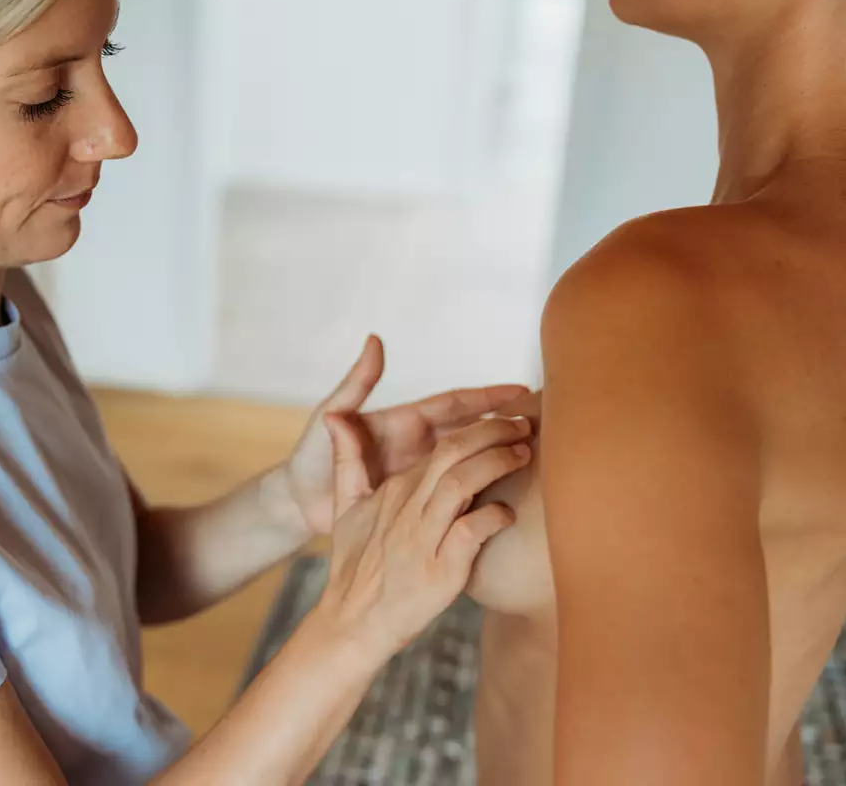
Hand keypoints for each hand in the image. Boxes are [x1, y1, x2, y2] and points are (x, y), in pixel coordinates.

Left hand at [282, 335, 529, 535]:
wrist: (297, 504)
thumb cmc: (310, 458)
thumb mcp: (332, 418)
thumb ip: (356, 384)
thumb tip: (374, 341)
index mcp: (406, 422)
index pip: (456, 404)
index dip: (488, 397)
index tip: (523, 392)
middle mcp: (420, 446)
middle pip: (473, 430)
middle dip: (508, 424)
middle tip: (548, 422)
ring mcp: (421, 475)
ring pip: (471, 462)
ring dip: (501, 456)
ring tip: (541, 454)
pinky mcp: (417, 504)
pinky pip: (455, 496)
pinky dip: (482, 493)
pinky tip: (509, 499)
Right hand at [308, 412, 532, 664]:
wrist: (353, 621)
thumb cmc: (356, 565)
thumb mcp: (345, 507)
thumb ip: (347, 459)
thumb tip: (335, 416)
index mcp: (394, 490)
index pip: (441, 446)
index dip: (478, 428)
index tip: (506, 421)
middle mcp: (408, 508)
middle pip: (453, 453)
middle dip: (493, 432)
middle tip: (525, 425)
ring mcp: (422, 537)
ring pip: (462, 484)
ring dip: (498, 463)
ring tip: (524, 455)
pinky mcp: (439, 569)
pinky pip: (471, 532)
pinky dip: (494, 517)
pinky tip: (508, 514)